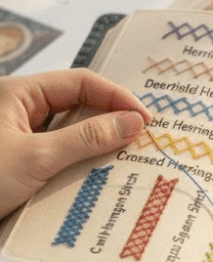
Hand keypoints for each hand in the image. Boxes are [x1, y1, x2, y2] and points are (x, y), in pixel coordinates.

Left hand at [0, 70, 149, 217]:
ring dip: (96, 145)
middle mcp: (18, 111)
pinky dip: (79, 164)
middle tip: (142, 139)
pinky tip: (97, 178)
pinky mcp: (19, 164)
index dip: (117, 97)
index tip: (145, 120)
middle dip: (111, 121)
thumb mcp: (36, 158)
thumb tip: (133, 123)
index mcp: (17, 94)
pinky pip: (58, 156)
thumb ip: (87, 138)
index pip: (81, 83)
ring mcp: (17, 138)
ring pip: (70, 133)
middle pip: (77, 105)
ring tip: (127, 159)